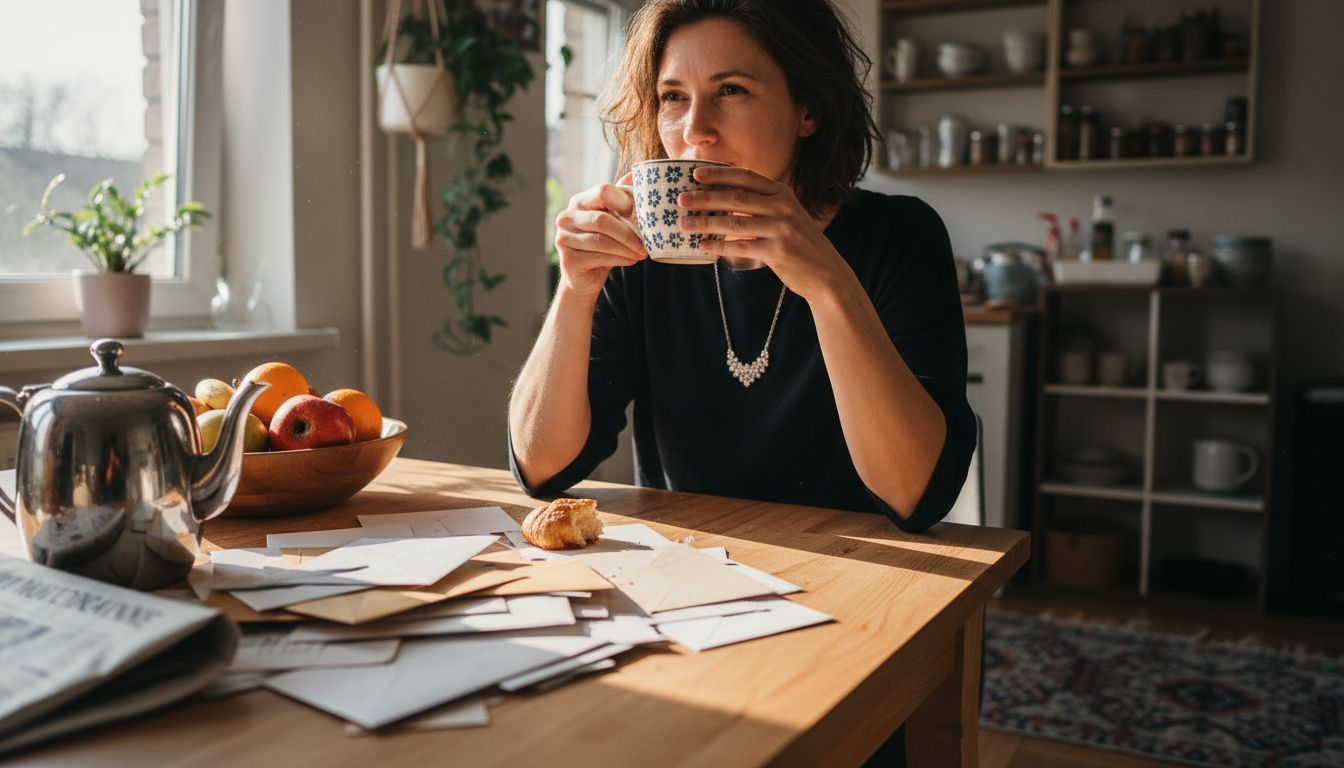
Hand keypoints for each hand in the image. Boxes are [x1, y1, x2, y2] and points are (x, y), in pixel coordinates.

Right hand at [553, 174, 646, 299]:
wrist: (584, 276)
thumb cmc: (603, 243)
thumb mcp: (613, 218)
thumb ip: (622, 197)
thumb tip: (637, 172)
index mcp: (579, 202)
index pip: (603, 191)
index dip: (625, 202)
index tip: (642, 216)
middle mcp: (566, 217)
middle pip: (602, 219)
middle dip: (628, 233)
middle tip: (646, 244)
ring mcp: (563, 238)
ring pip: (601, 240)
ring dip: (626, 248)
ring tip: (642, 254)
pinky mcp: (567, 259)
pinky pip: (599, 256)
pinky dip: (620, 259)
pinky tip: (631, 260)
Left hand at [677, 166, 847, 301]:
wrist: (827, 273)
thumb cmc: (799, 245)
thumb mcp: (785, 217)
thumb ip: (761, 206)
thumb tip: (722, 201)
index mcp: (783, 193)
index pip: (746, 177)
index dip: (720, 174)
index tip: (696, 174)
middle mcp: (783, 207)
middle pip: (736, 198)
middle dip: (705, 198)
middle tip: (681, 199)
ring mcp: (782, 228)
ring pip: (735, 223)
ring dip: (706, 223)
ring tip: (684, 224)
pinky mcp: (779, 251)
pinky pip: (743, 247)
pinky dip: (720, 246)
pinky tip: (703, 246)